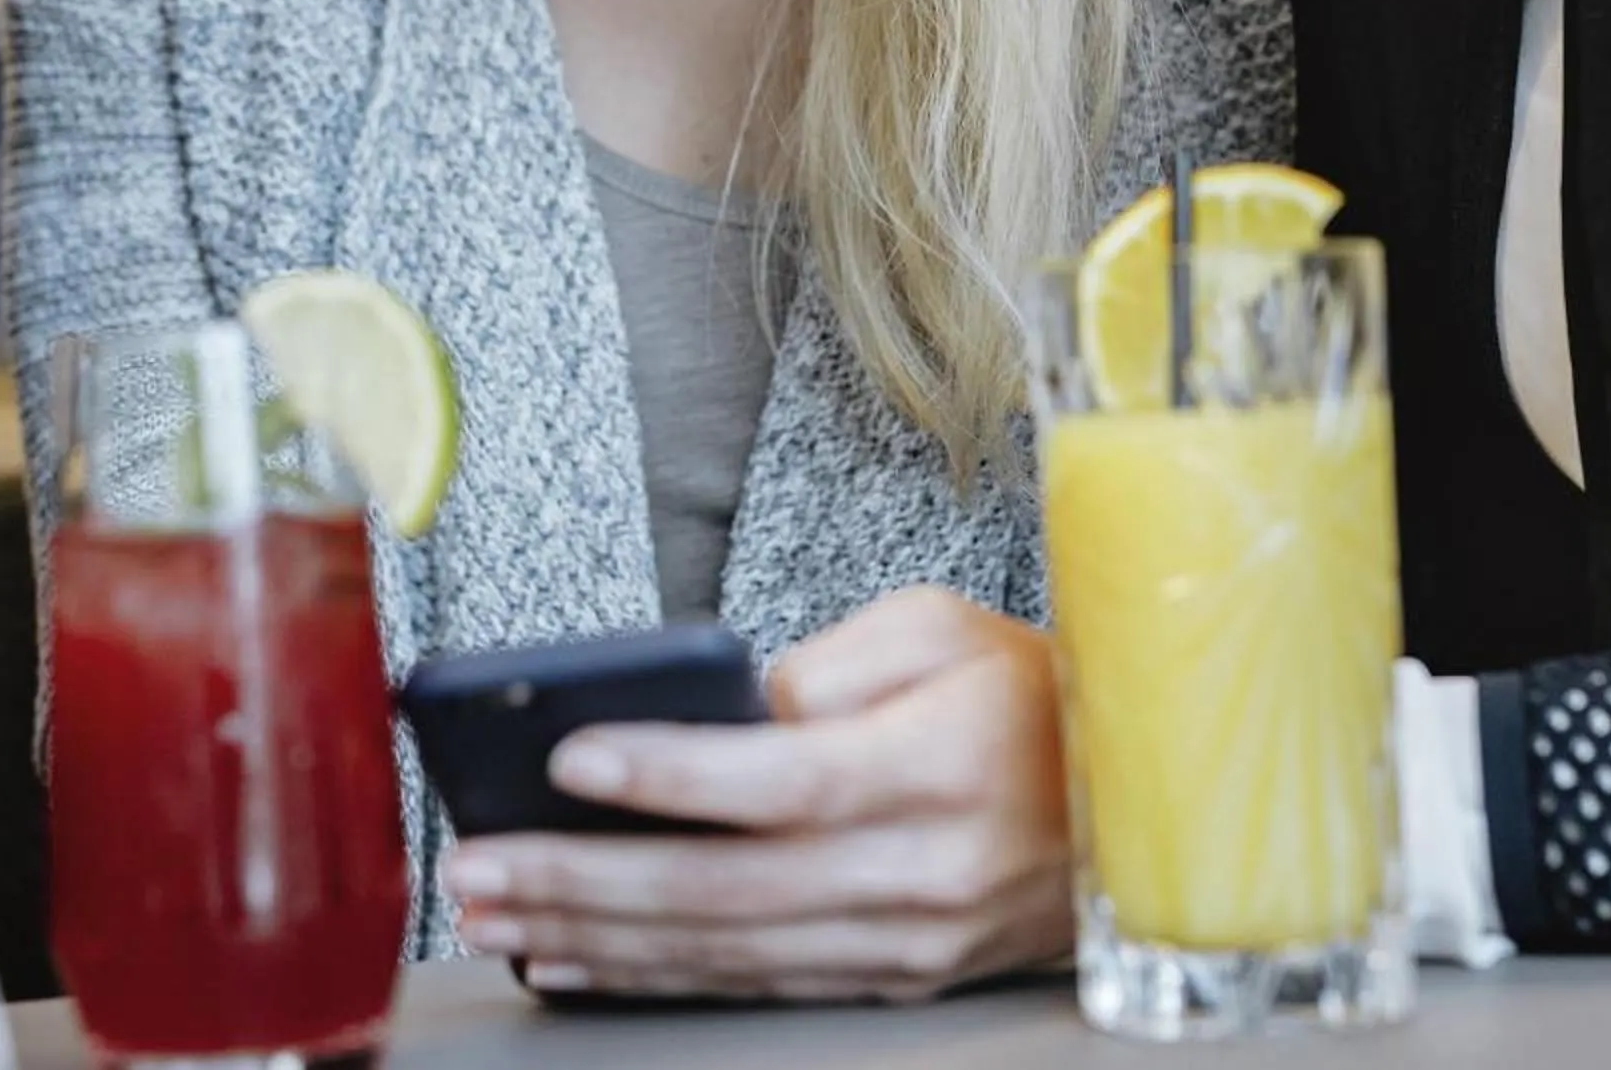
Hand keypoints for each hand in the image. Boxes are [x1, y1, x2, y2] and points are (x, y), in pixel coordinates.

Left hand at [443, 588, 1073, 1002]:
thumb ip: (832, 659)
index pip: (782, 780)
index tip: (570, 759)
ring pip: (723, 949)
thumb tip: (730, 710)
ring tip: (495, 911)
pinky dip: (652, 975)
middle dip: (583, 878)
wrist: (1131, 806)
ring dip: (592, 935)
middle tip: (480, 863)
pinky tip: (575, 957)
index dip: (671, 774)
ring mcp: (903, 943)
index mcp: (934, 766)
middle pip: (725, 887)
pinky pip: (751, 982)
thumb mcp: (939, 627)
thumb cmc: (1028, 695)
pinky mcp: (889, 980)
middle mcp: (918, 871)